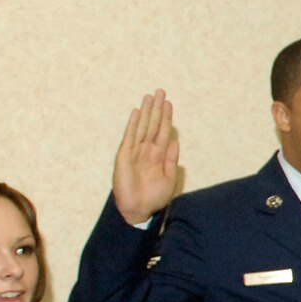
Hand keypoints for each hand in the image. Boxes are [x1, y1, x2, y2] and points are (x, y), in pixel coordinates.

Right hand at [113, 91, 180, 225]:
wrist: (140, 210)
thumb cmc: (154, 196)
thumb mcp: (169, 177)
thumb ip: (171, 159)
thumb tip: (175, 141)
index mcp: (158, 155)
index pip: (163, 131)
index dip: (166, 117)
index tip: (169, 103)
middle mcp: (146, 150)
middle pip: (152, 124)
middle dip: (157, 108)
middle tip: (160, 91)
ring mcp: (135, 152)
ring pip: (142, 127)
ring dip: (146, 112)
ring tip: (150, 96)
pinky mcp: (124, 156)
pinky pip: (130, 137)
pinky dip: (133, 124)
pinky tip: (136, 112)